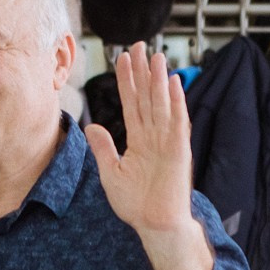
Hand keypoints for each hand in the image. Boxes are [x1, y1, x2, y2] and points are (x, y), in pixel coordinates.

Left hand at [85, 45, 198, 241]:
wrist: (155, 225)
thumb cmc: (136, 203)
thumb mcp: (111, 172)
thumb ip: (103, 148)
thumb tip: (90, 126)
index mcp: (139, 139)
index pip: (131, 103)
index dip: (127, 80)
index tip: (122, 58)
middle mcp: (154, 136)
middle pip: (147, 96)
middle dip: (142, 71)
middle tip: (138, 45)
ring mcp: (168, 141)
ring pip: (161, 104)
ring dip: (159, 80)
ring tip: (155, 56)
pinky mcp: (179, 150)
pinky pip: (178, 122)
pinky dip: (176, 102)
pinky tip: (173, 82)